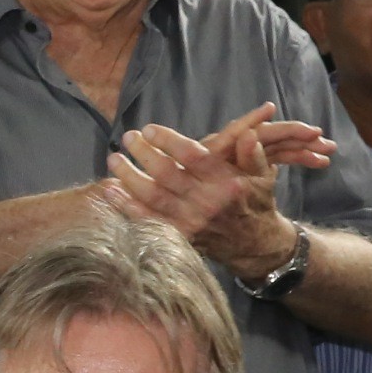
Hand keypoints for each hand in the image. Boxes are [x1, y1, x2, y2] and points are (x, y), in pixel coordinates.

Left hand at [107, 105, 303, 281]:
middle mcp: (206, 202)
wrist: (253, 243)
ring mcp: (190, 221)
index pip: (193, 157)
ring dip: (129, 177)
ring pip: (152, 197)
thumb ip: (253, 154)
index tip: (148, 129)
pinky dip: (126, 205)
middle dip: (144, 154)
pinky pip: (147, 219)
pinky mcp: (178, 235)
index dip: (169, 142)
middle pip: (167, 174)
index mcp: (225, 183)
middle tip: (127, 137)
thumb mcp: (261, 176)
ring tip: (113, 158)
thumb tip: (248, 133)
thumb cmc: (255, 201)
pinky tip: (110, 190)